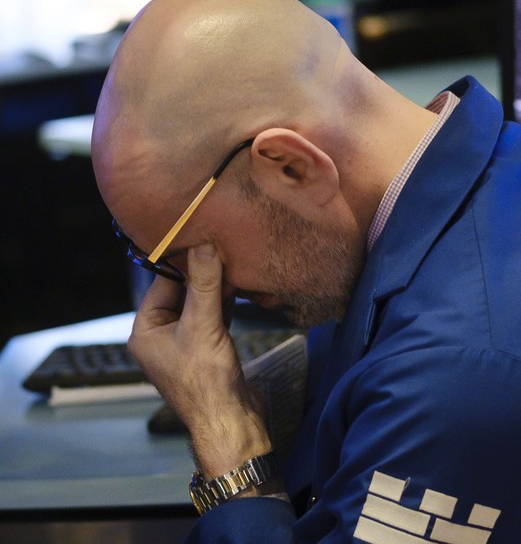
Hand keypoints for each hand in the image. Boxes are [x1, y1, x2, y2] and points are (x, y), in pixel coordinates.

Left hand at [128, 243, 271, 478]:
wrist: (231, 421)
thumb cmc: (207, 380)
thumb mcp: (202, 326)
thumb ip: (204, 285)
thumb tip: (203, 246)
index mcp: (145, 331)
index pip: (162, 283)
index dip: (182, 260)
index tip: (201, 235)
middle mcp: (161, 336)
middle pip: (181, 292)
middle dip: (202, 271)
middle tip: (223, 244)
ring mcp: (186, 343)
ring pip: (199, 304)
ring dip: (216, 286)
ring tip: (235, 261)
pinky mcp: (208, 349)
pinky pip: (213, 317)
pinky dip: (225, 302)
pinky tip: (240, 286)